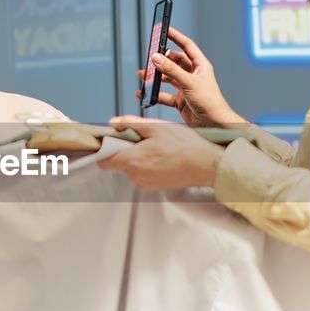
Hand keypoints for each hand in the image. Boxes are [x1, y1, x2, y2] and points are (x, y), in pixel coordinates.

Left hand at [97, 116, 223, 190]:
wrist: (206, 165)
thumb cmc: (184, 145)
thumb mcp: (156, 126)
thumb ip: (130, 124)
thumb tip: (113, 123)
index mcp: (132, 160)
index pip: (104, 160)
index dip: (106, 149)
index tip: (113, 140)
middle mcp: (135, 176)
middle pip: (120, 162)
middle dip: (128, 150)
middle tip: (146, 139)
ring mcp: (146, 184)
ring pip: (133, 168)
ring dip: (140, 157)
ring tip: (159, 148)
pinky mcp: (156, 187)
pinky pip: (145, 174)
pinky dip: (150, 165)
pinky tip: (165, 157)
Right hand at [136, 27, 244, 127]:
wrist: (214, 125)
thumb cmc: (210, 102)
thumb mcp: (190, 82)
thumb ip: (172, 70)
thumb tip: (156, 57)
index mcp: (200, 66)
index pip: (187, 46)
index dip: (175, 36)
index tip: (164, 29)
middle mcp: (193, 75)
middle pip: (174, 62)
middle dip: (161, 60)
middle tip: (149, 57)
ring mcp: (186, 88)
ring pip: (167, 78)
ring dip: (156, 76)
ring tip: (144, 75)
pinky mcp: (180, 101)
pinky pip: (164, 95)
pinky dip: (155, 94)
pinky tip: (146, 95)